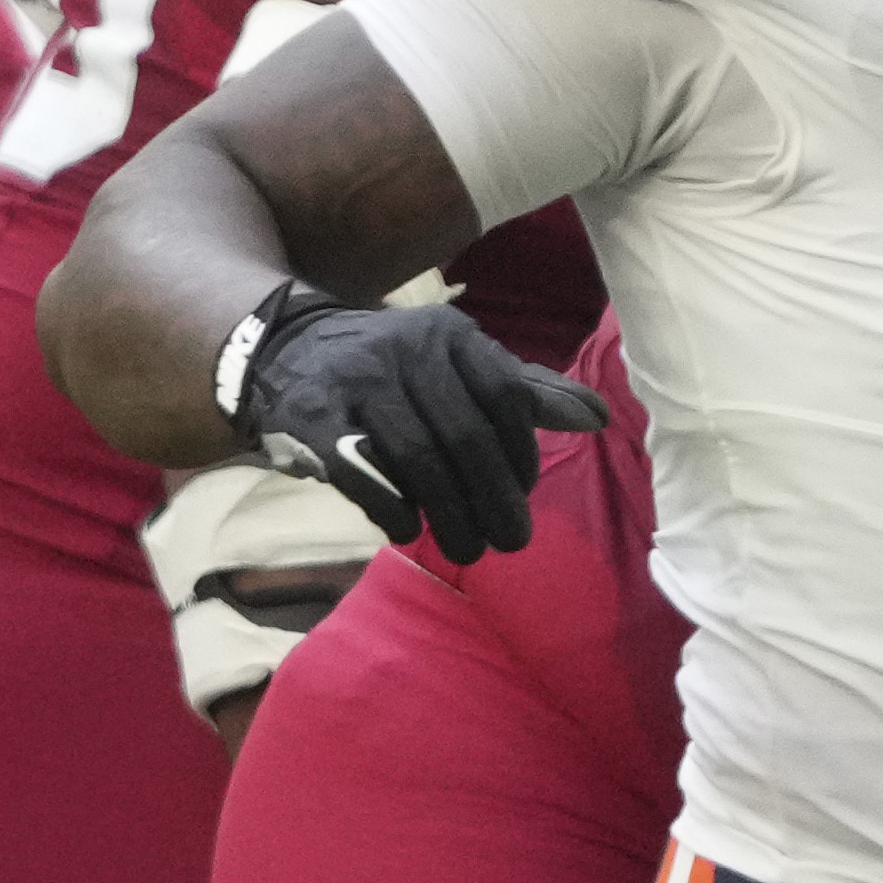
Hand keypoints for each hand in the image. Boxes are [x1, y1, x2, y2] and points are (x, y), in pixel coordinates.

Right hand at [217, 288, 606, 558]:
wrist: (287, 353)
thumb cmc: (390, 371)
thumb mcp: (454, 365)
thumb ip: (519, 390)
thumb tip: (594, 418)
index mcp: (449, 334)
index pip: (503, 396)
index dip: (521, 454)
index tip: (524, 494)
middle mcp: (406, 348)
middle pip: (464, 433)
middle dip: (493, 496)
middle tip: (509, 542)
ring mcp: (357, 380)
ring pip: (418, 457)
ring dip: (449, 513)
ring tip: (467, 549)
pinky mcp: (313, 416)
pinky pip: (361, 470)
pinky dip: (390, 506)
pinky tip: (406, 530)